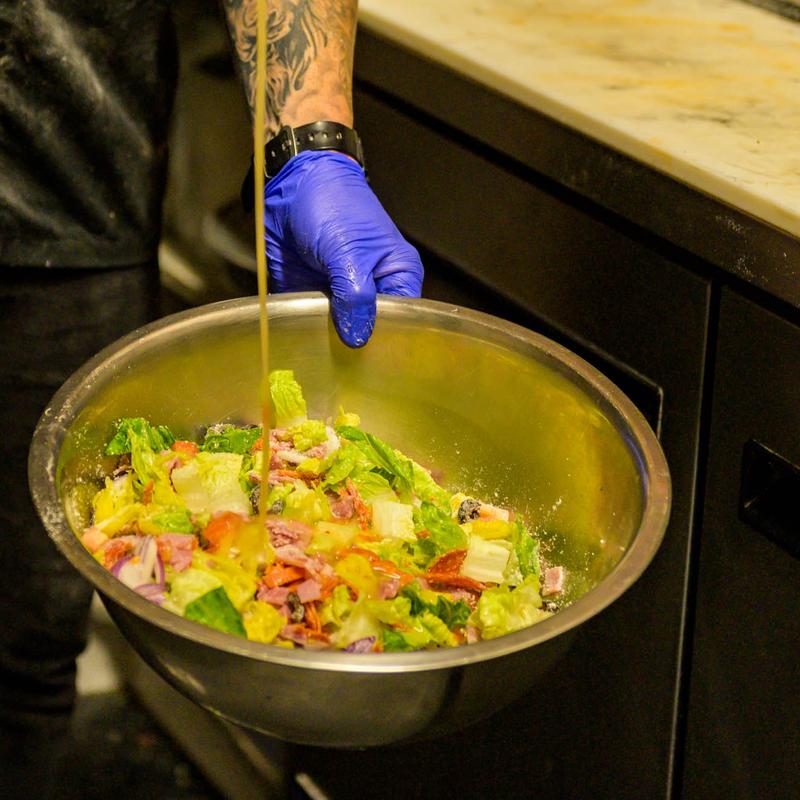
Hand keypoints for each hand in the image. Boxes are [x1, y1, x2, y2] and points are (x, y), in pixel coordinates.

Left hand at [265, 150, 423, 346]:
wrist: (291, 184)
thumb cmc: (333, 205)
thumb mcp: (349, 252)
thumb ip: (355, 297)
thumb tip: (358, 338)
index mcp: (398, 277)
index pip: (402, 322)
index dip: (387, 340)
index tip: (370, 357)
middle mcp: (373, 291)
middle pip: (371, 332)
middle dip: (356, 345)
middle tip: (343, 361)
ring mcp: (342, 297)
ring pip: (340, 334)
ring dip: (327, 341)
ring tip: (320, 354)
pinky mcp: (312, 298)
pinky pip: (310, 325)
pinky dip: (304, 332)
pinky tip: (300, 340)